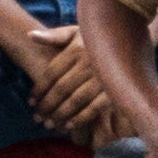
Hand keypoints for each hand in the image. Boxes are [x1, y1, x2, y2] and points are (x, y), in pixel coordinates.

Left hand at [18, 23, 132, 149]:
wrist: (128, 37)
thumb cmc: (94, 38)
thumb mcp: (74, 31)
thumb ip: (53, 36)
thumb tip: (29, 35)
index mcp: (77, 49)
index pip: (52, 73)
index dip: (39, 89)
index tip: (30, 102)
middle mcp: (89, 63)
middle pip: (62, 89)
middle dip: (47, 105)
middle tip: (37, 118)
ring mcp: (103, 77)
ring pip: (76, 100)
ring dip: (60, 114)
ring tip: (48, 124)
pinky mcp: (114, 90)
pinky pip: (95, 107)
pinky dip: (81, 118)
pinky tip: (68, 126)